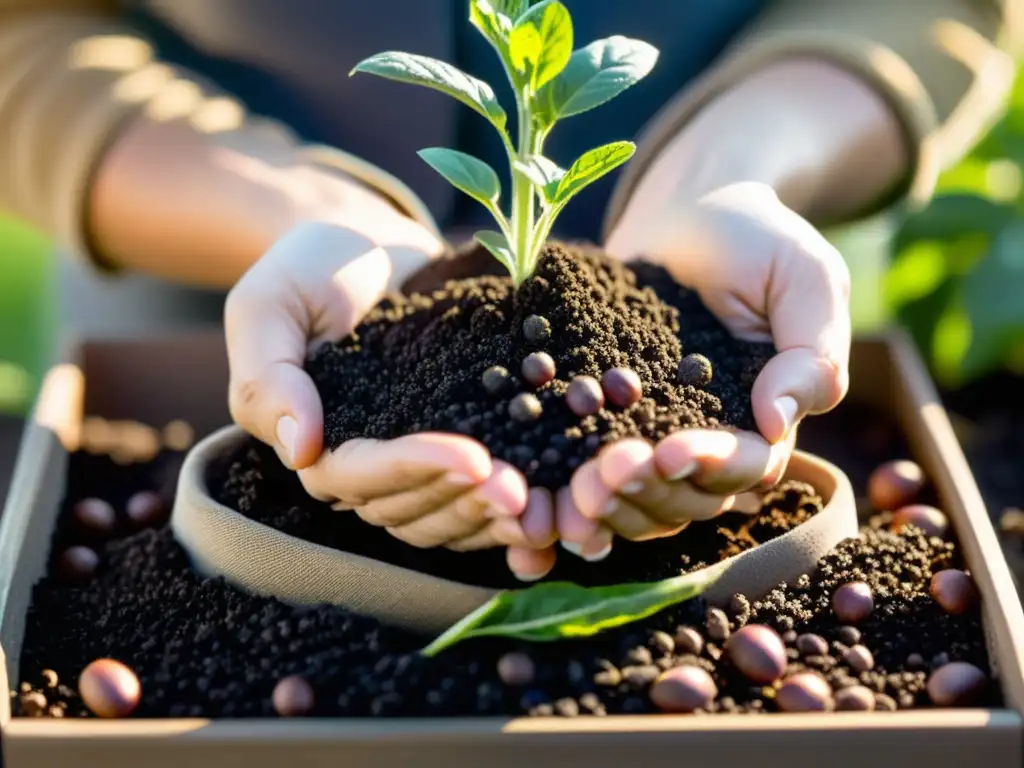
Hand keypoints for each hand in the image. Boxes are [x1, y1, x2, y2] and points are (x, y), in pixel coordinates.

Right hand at [225, 214, 556, 576]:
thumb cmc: (309, 269)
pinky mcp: (461, 440)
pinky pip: (483, 492)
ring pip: (451, 513)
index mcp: (317, 442)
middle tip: (524, 490)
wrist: (367, 246)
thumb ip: (271, 375)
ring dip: (497, 516)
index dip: (417, 470)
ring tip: (548, 503)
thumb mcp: (271, 304)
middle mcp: (367, 464)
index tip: (474, 457)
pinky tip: (558, 511)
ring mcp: (416, 457)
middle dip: (468, 502)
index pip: (362, 475)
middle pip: (413, 509)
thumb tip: (300, 451)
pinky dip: (518, 511)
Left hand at [559, 181, 850, 551]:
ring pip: (636, 497)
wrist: (688, 211)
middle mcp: (708, 439)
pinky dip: (565, 491)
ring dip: (606, 504)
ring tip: (571, 493)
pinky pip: (584, 466)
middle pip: (686, 498)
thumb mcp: (806, 279)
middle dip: (648, 492)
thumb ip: (810, 351)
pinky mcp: (601, 418)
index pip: (747, 465)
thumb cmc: (759, 241)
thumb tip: (777, 422)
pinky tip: (541, 499)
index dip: (712, 467)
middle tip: (604, 475)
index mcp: (764, 419)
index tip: (671, 453)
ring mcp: (651, 433)